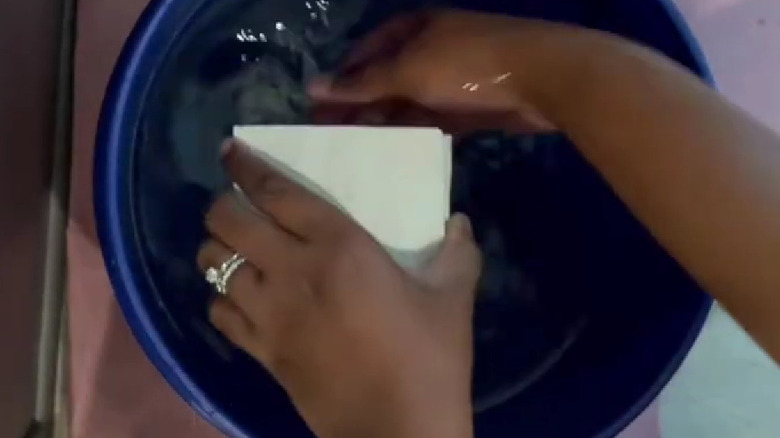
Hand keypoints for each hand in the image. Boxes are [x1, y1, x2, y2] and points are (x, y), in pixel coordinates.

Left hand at [198, 139, 480, 437]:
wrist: (397, 428)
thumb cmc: (429, 358)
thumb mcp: (453, 297)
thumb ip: (458, 251)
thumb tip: (460, 223)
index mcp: (339, 247)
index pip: (275, 192)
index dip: (246, 165)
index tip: (230, 149)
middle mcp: (292, 271)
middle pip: (229, 221)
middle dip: (223, 204)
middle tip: (236, 203)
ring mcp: (269, 313)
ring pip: (213, 265)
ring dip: (217, 250)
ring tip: (234, 249)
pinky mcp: (261, 351)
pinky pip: (219, 314)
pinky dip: (221, 299)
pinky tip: (238, 299)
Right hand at [308, 9, 571, 132]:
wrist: (540, 79)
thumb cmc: (467, 64)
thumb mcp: (408, 71)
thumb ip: (362, 84)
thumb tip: (312, 87)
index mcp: (413, 29)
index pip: (366, 52)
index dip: (342, 78)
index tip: (318, 108)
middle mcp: (430, 50)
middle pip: (385, 79)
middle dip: (359, 105)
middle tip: (330, 136)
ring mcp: (451, 79)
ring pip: (408, 103)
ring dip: (384, 123)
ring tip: (355, 151)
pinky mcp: (470, 106)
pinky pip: (431, 121)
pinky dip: (413, 135)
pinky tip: (394, 155)